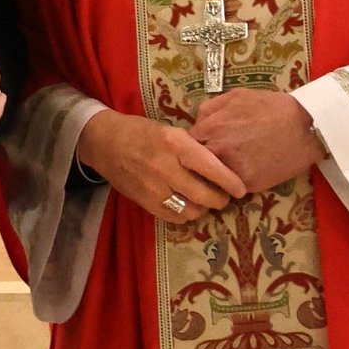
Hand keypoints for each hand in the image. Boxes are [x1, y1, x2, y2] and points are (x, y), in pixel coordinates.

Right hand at [76, 110, 246, 223]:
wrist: (106, 143)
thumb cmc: (143, 132)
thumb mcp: (171, 130)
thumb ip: (193, 147)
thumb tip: (222, 163)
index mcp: (175, 143)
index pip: (210, 167)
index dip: (229, 181)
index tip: (242, 189)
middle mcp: (166, 167)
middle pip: (204, 195)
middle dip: (220, 199)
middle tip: (225, 196)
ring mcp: (155, 188)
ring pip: (192, 210)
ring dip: (204, 208)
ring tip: (206, 201)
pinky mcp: (146, 203)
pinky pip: (176, 218)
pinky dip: (187, 215)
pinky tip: (188, 205)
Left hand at [190, 88, 324, 193]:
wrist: (305, 126)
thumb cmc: (270, 107)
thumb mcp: (237, 96)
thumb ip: (210, 108)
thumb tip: (196, 122)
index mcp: (212, 126)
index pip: (187, 143)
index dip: (192, 145)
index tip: (199, 146)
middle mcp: (219, 150)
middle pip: (195, 163)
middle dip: (199, 162)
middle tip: (209, 159)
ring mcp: (234, 169)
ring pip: (213, 178)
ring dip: (215, 174)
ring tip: (228, 166)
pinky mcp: (250, 184)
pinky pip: (233, 186)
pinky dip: (234, 181)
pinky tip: (245, 171)